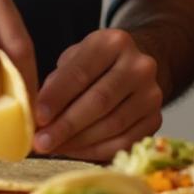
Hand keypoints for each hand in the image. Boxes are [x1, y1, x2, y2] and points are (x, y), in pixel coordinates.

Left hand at [31, 28, 162, 159]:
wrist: (132, 69)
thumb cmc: (94, 66)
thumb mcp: (73, 60)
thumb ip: (57, 83)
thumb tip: (37, 117)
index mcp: (114, 42)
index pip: (82, 72)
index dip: (57, 97)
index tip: (37, 117)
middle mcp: (139, 65)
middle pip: (100, 100)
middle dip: (66, 125)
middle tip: (41, 142)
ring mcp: (152, 93)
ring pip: (112, 124)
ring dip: (78, 141)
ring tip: (53, 148)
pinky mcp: (155, 119)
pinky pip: (124, 142)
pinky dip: (96, 151)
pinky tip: (75, 151)